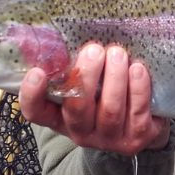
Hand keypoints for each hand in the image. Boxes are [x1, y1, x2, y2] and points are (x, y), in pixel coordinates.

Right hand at [18, 43, 171, 154]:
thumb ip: (70, 66)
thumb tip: (57, 35)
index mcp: (60, 117)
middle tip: (94, 50)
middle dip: (86, 76)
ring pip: (110, 110)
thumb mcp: (85, 82)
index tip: (37, 71)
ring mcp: (109, 139)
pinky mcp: (137, 138)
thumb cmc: (105, 93)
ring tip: (118, 53)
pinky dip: (138, 89)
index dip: (32, 95)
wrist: (142, 124)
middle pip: (77, 108)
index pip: (36, 112)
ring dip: (114, 78)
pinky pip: (137, 113)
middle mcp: (81, 132)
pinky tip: (137, 69)